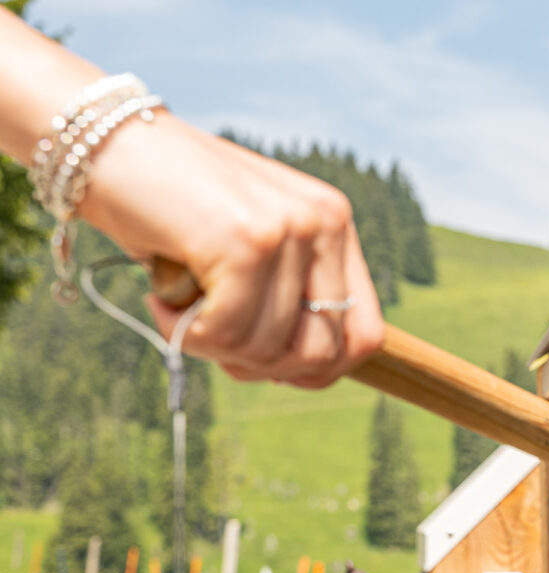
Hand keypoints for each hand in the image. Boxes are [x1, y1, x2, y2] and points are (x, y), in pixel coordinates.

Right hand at [77, 112, 384, 387]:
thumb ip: (286, 298)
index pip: (365, 333)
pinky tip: (160, 296)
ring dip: (211, 345)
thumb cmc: (169, 205)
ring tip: (178, 303)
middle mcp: (324, 223)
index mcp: (335, 225)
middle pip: (322, 353)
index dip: (320, 370)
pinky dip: (182, 332)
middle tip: (212, 339)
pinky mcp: (245, 242)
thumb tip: (310, 370)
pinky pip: (225, 334)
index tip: (269, 367)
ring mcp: (289, 230)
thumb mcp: (247, 248)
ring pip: (267, 349)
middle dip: (262, 366)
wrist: (97, 139)